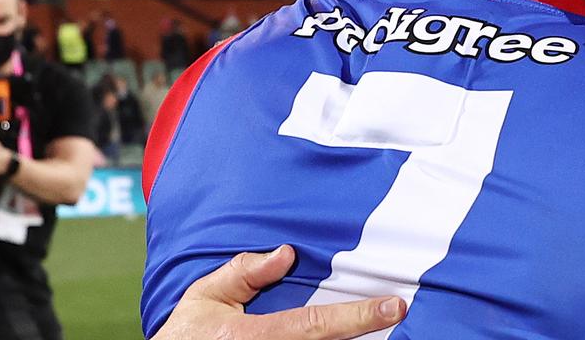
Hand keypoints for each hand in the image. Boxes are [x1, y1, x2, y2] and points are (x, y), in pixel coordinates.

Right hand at [151, 245, 405, 339]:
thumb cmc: (188, 335)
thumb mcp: (205, 297)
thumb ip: (243, 273)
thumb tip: (286, 253)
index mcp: (255, 336)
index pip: (316, 323)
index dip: (359, 316)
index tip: (394, 307)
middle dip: (365, 331)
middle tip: (396, 312)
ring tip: (379, 322)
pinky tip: (352, 335)